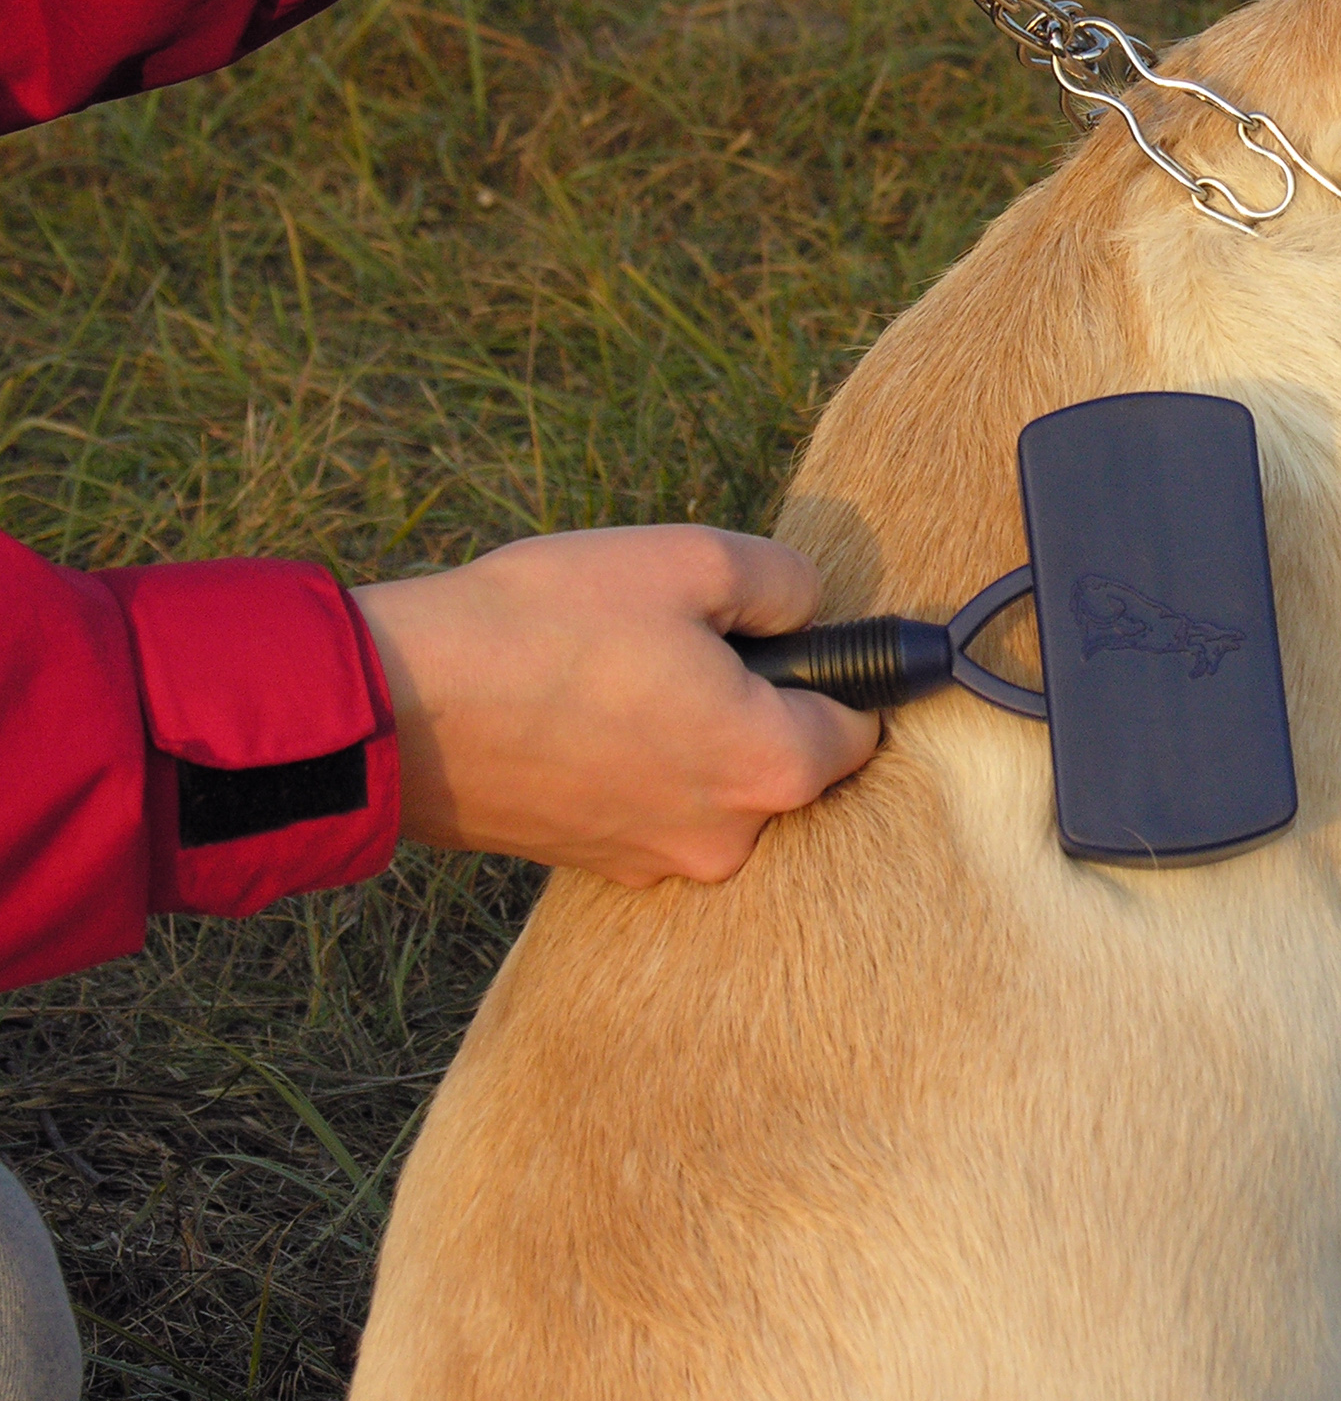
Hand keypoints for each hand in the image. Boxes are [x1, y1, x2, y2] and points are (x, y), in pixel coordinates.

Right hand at [353, 526, 880, 885]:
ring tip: (614, 672)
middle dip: (753, 702)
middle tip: (679, 641)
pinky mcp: (592, 864)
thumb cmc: (550, 625)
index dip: (834, 671)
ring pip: (712, 783)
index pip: (859, 730)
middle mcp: (725, 840)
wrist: (398, 704)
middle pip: (784, 762)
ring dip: (687, 732)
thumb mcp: (694, 559)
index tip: (787, 637)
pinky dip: (632, 760)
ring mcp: (653, 862)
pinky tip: (579, 711)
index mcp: (769, 769)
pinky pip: (650, 803)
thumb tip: (809, 608)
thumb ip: (787, 582)